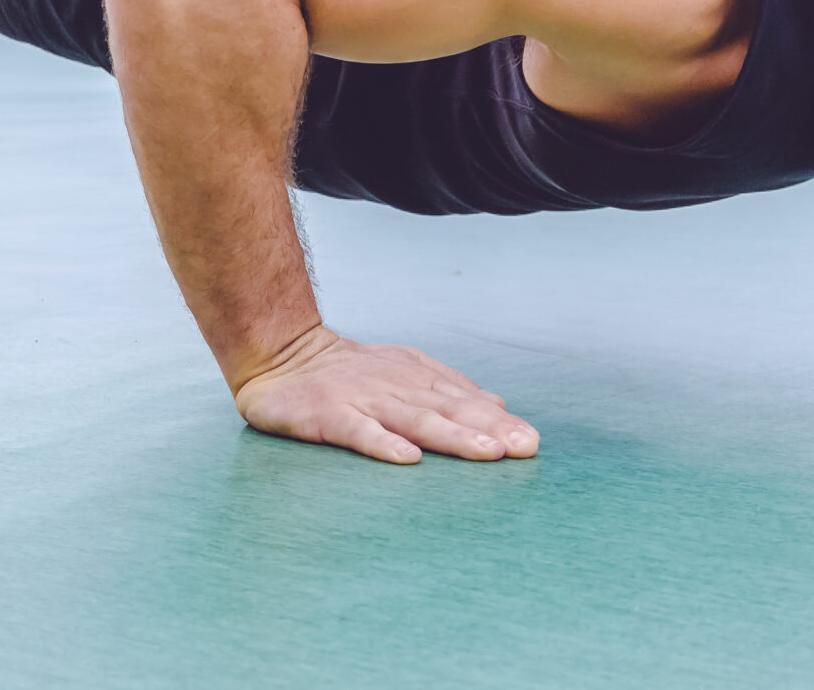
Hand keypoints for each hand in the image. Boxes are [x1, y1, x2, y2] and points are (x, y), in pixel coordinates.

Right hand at [233, 325, 540, 464]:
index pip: (463, 402)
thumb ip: (447, 389)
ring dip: (453, 436)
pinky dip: (383, 444)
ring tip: (487, 454)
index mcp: (416, 379)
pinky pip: (359, 431)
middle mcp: (396, 387)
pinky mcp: (329, 414)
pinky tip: (407, 459)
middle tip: (525, 448)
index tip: (532, 442)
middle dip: (490, 431)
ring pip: (415, 420)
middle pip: (449, 411)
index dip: (498, 423)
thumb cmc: (347, 372)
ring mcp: (363, 399)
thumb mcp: (403, 371)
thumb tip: (496, 405)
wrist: (281, 354)